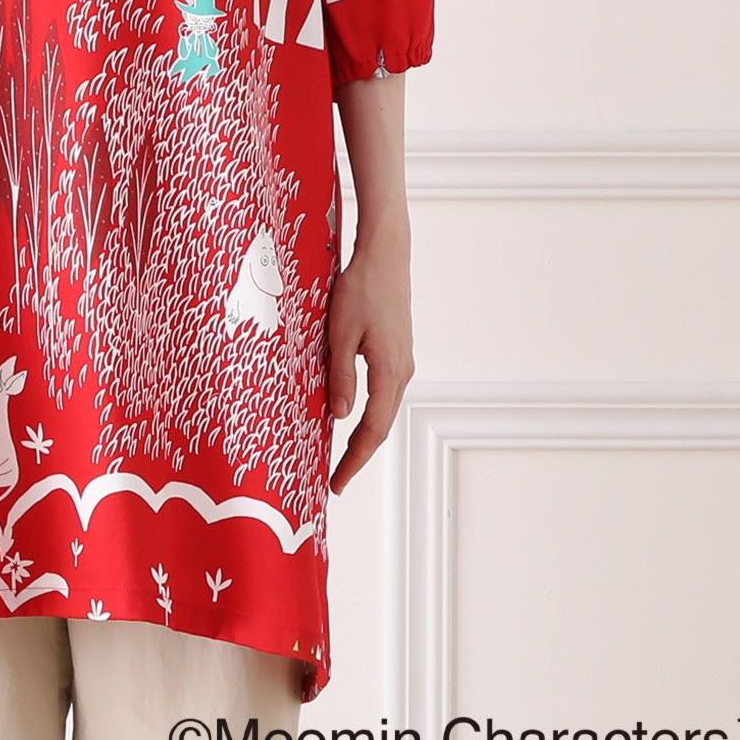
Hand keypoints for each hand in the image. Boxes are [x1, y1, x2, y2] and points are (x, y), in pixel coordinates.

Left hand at [326, 230, 414, 495]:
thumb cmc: (360, 289)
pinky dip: (370, 412)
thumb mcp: (340, 333)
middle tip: (336, 479)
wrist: (385, 256)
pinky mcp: (398, 350)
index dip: (354, 460)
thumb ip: (340, 376)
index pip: (372, 429)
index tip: (337, 483)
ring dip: (365, 434)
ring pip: (384, 409)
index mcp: (389, 371)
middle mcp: (402, 371)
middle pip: (381, 425)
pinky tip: (353, 414)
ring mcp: (403, 361)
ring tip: (342, 454)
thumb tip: (338, 417)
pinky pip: (384, 392)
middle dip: (359, 454)